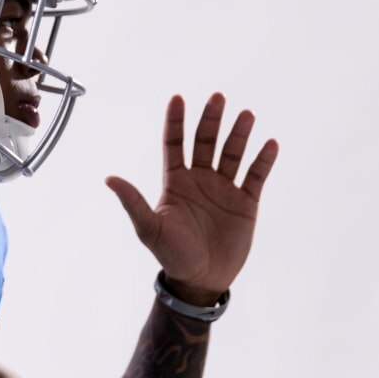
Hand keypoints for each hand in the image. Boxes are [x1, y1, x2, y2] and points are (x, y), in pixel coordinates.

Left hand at [105, 93, 277, 303]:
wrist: (200, 280)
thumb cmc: (171, 255)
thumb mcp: (149, 228)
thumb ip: (133, 202)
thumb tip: (109, 179)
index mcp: (176, 181)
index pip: (175, 144)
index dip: (176, 122)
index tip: (177, 98)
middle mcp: (200, 179)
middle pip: (205, 142)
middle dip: (211, 120)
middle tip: (218, 98)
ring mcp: (224, 189)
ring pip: (232, 154)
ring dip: (238, 134)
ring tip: (245, 115)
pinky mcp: (245, 202)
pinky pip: (255, 176)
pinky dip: (263, 160)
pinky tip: (269, 144)